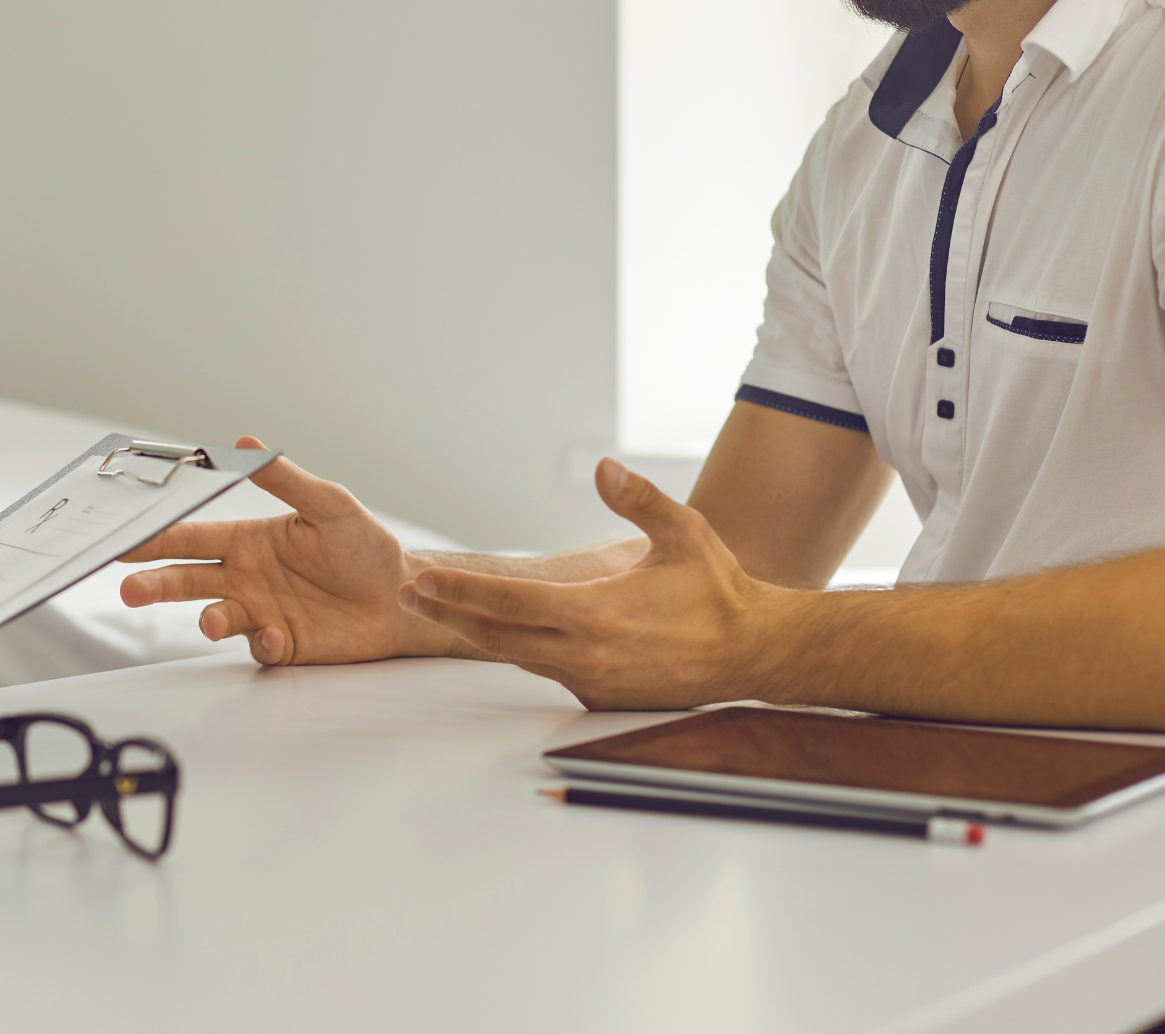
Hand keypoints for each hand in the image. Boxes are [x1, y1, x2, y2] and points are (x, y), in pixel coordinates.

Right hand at [119, 437, 464, 663]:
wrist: (403, 597)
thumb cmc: (367, 547)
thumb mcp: (330, 505)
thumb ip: (286, 480)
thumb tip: (247, 442)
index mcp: (249, 541)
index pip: (192, 538)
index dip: (157, 539)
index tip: (123, 540)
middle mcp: (246, 578)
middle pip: (188, 580)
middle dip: (155, 584)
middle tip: (129, 588)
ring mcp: (261, 612)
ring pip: (216, 617)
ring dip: (210, 620)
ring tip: (213, 622)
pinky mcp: (282, 644)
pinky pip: (260, 647)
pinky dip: (263, 643)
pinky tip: (279, 634)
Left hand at [397, 459, 793, 708]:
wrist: (754, 653)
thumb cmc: (717, 591)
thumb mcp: (683, 534)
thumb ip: (638, 498)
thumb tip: (603, 468)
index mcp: (596, 613)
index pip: (508, 603)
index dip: (459, 593)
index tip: (422, 582)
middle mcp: (586, 653)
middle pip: (496, 636)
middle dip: (448, 615)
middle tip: (410, 597)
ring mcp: (590, 681)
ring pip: (517, 655)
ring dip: (477, 634)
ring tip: (440, 611)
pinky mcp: (599, 697)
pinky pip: (547, 670)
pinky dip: (522, 649)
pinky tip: (502, 631)